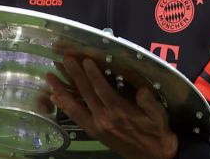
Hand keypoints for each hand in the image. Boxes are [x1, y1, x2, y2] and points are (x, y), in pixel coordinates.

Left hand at [47, 57, 177, 158]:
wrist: (151, 155)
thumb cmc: (155, 131)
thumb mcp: (158, 116)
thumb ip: (150, 103)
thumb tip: (142, 91)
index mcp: (120, 112)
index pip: (102, 90)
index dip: (93, 75)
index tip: (85, 61)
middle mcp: (105, 118)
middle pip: (86, 94)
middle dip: (74, 75)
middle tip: (65, 59)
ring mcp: (96, 126)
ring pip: (75, 106)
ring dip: (61, 90)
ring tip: (50, 77)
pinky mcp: (93, 131)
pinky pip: (75, 117)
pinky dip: (64, 106)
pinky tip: (54, 97)